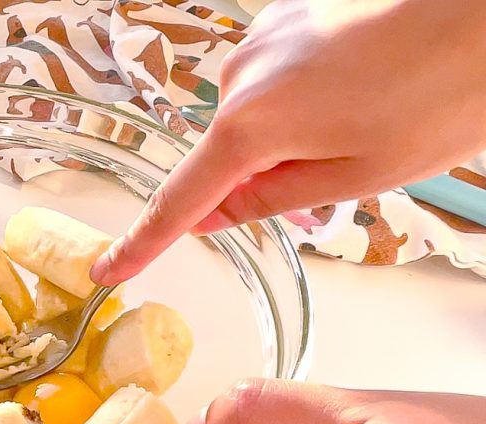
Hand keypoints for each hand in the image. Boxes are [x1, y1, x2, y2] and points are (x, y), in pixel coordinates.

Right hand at [92, 0, 485, 284]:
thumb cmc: (444, 91)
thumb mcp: (360, 174)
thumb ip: (272, 199)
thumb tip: (215, 213)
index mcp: (252, 123)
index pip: (181, 199)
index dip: (144, 242)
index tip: (109, 268)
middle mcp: (240, 73)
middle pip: (227, 152)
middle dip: (264, 174)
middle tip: (344, 166)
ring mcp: (263, 36)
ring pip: (255, 113)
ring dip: (292, 131)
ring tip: (369, 114)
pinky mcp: (288, 14)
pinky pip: (275, 76)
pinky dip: (306, 94)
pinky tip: (363, 83)